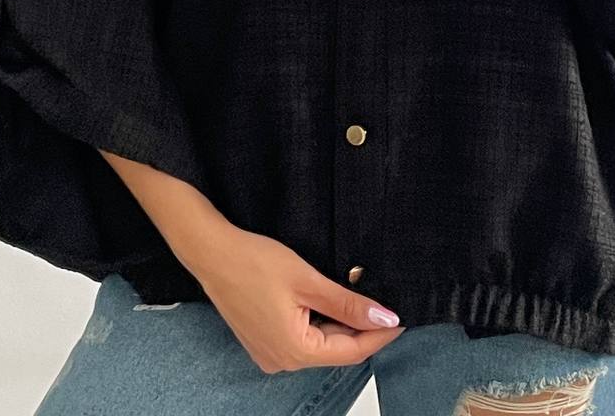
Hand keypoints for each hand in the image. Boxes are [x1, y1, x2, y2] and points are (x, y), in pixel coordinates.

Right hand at [185, 220, 406, 372]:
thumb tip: (383, 318)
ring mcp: (271, 354)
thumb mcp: (309, 281)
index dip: (380, 334)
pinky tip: (330, 301)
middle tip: (385, 302)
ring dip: (340, 323)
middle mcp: (282, 361)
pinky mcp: (264, 341)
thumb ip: (347, 304)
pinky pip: (302, 337)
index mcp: (295, 352)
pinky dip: (320, 322)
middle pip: (335, 349)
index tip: (401, 318)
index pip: (352, 351)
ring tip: (360, 298)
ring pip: (320, 343)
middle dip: (361, 328)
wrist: (213, 252)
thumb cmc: (253, 262)